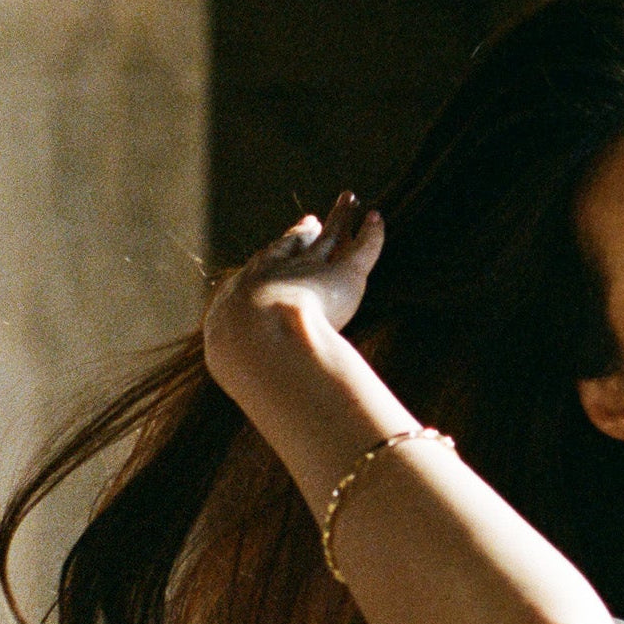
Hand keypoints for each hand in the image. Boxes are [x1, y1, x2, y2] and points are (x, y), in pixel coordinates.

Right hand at [203, 192, 383, 390]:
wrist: (256, 340)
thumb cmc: (246, 363)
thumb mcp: (247, 374)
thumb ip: (265, 388)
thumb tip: (273, 423)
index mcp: (249, 298)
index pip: (267, 275)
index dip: (277, 264)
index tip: (281, 257)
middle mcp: (278, 277)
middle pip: (294, 249)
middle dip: (303, 234)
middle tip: (312, 220)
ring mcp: (311, 271)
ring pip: (329, 240)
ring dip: (340, 220)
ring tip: (350, 200)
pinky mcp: (344, 275)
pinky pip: (361, 249)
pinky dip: (371, 234)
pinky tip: (378, 220)